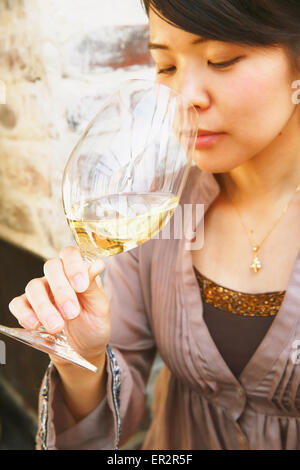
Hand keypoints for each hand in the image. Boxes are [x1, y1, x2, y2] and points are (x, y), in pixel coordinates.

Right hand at [8, 246, 110, 363]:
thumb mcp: (99, 306)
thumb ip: (94, 285)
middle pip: (50, 267)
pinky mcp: (27, 308)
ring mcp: (41, 292)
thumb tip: (98, 264)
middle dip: (61, 290)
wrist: (84, 349)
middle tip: (72, 313)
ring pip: (33, 287)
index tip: (80, 286)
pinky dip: (24, 313)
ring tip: (57, 327)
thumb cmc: (94, 323)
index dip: (73, 265)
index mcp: (76, 271)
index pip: (70, 254)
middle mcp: (56, 277)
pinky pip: (18, 304)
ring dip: (44, 307)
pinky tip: (36, 325)